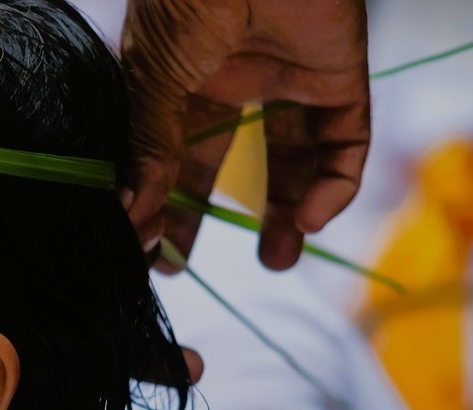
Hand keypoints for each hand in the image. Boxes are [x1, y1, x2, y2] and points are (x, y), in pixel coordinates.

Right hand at [121, 0, 370, 270]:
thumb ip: (152, 145)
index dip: (163, 203)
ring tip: (278, 259)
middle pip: (226, 166)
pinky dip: (333, 186)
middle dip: (216, 219)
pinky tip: (313, 215)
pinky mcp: (337, 78)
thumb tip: (130, 213)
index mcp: (176, 81)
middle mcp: (230, 84)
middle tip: (198, 268)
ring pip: (291, 164)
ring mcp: (285, 81)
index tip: (155, 253)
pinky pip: (342, 144)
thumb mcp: (156, 77)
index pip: (168, 155)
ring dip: (288, 216)